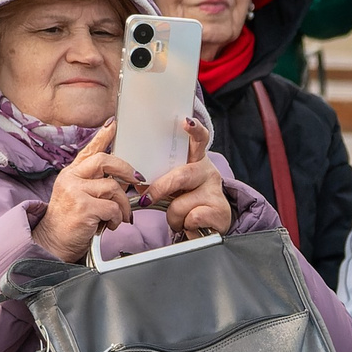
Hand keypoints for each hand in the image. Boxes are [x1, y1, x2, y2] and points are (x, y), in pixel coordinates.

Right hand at [29, 122, 138, 260]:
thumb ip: (95, 184)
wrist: (52, 244)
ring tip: (120, 217)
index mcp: (71, 174)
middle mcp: (71, 178)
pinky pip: (112, 208)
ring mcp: (75, 192)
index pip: (89, 150)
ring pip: (113, 188)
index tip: (114, 124)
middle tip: (138, 180)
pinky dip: (117, 218)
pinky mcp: (82, 208)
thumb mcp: (78, 197)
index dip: (103, 136)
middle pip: (104, 161)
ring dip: (124, 205)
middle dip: (126, 170)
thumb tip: (122, 180)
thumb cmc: (69, 223)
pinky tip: (111, 225)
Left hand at [147, 117, 231, 240]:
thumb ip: (155, 177)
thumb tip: (131, 177)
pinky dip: (184, 226)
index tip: (186, 122)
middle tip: (148, 198)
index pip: (199, 139)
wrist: (205, 230)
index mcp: (195, 160)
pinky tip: (191, 224)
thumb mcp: (170, 186)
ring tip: (179, 217)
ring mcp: (215, 191)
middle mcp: (208, 172)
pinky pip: (192, 219)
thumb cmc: (184, 202)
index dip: (194, 129)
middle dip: (160, 189)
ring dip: (173, 216)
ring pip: (181, 204)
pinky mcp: (220, 211)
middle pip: (181, 175)